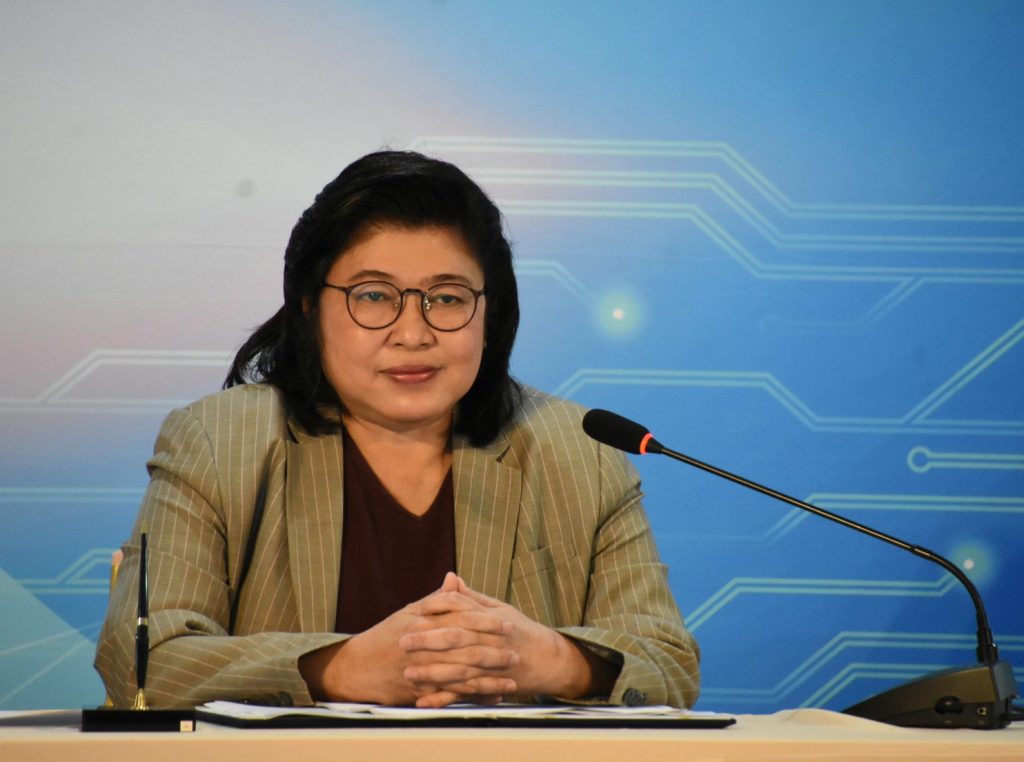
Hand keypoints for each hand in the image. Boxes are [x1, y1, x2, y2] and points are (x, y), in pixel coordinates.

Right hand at [300, 573, 518, 705]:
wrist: (357, 668)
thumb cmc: (385, 637)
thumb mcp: (408, 612)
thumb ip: (436, 599)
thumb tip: (454, 578)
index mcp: (421, 621)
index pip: (458, 618)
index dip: (484, 620)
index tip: (506, 622)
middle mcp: (422, 644)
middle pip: (462, 646)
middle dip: (491, 650)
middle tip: (515, 651)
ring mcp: (421, 669)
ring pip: (460, 673)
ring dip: (487, 676)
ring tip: (510, 676)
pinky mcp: (420, 690)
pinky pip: (451, 695)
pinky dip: (473, 696)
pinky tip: (491, 695)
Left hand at [400, 575, 616, 703]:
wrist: (550, 660)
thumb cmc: (521, 630)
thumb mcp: (499, 608)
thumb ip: (471, 597)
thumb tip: (450, 578)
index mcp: (490, 617)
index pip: (460, 608)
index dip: (436, 609)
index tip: (415, 611)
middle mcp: (491, 639)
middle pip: (457, 637)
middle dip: (428, 640)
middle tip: (402, 642)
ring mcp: (492, 664)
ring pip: (459, 668)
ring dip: (433, 672)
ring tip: (408, 674)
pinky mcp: (492, 684)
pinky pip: (466, 693)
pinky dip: (445, 699)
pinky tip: (425, 702)